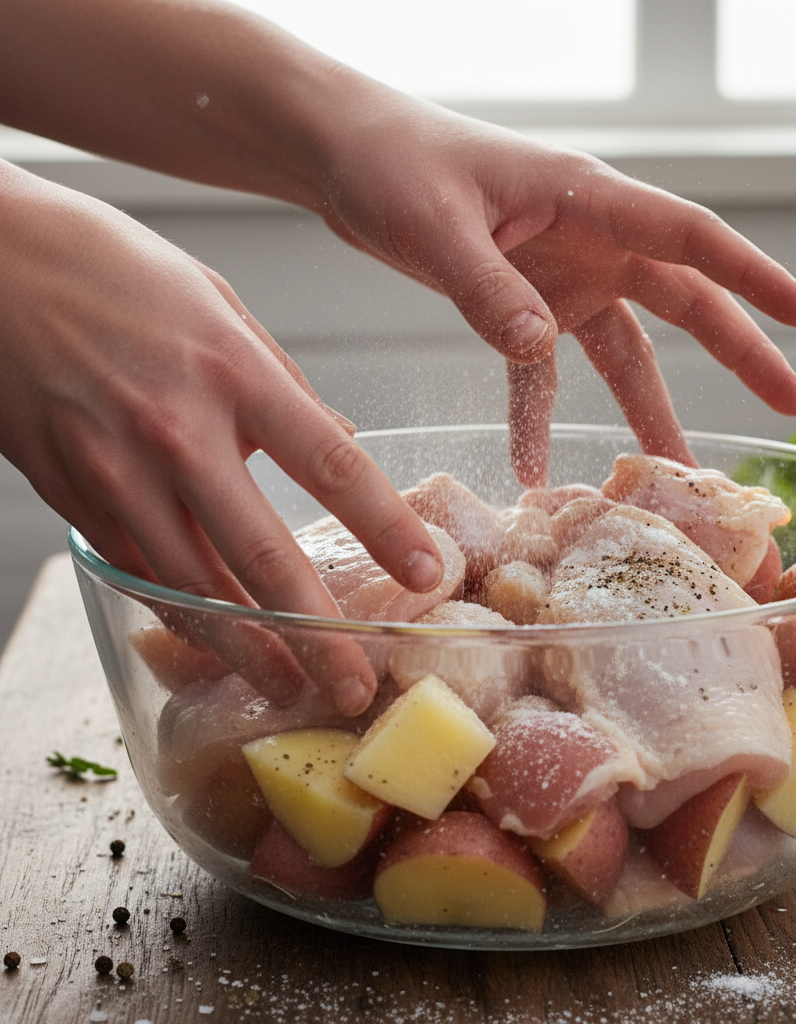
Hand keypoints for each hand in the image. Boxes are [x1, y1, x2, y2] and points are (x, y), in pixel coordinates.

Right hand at [0, 159, 442, 712]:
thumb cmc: (113, 270)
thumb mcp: (221, 305)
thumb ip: (284, 384)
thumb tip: (339, 441)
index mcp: (233, 371)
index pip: (331, 465)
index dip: (385, 528)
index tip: (425, 574)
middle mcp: (176, 429)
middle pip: (261, 551)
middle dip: (314, 631)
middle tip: (355, 684)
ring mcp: (116, 469)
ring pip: (192, 584)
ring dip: (247, 648)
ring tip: (290, 690)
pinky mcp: (70, 496)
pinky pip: (139, 571)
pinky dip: (180, 617)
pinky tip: (215, 645)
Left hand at [313, 75, 795, 483]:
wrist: (349, 156)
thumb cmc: (394, 163)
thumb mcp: (438, 227)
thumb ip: (489, 291)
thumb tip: (541, 350)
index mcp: (587, 198)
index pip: (690, 237)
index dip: (754, 278)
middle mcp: (590, 238)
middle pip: (683, 300)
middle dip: (739, 352)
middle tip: (791, 402)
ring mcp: (560, 274)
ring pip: (624, 350)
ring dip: (647, 408)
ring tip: (671, 468)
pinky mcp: (523, 302)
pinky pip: (542, 373)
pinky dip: (538, 417)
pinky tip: (530, 465)